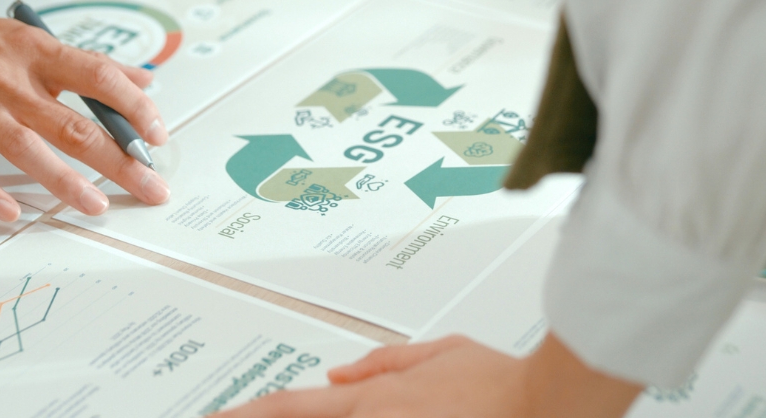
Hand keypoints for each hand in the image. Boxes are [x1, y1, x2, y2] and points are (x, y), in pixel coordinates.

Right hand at [0, 0, 170, 221]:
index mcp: (33, 53)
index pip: (99, 77)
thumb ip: (82, 63)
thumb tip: (142, 78)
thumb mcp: (23, 39)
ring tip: (99, 206)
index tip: (157, 134)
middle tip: (151, 186)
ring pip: (31, 152)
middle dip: (122, 161)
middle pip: (76, 127)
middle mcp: (8, 82)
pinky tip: (15, 214)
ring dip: (69, 184)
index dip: (135, 108)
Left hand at [217, 334, 642, 417]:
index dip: (242, 415)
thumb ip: (385, 364)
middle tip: (230, 417)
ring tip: (262, 414)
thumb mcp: (442, 354)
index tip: (216, 417)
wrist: (549, 407)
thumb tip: (340, 376)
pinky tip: (346, 413)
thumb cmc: (502, 383)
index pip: (287, 408)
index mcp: (373, 401)